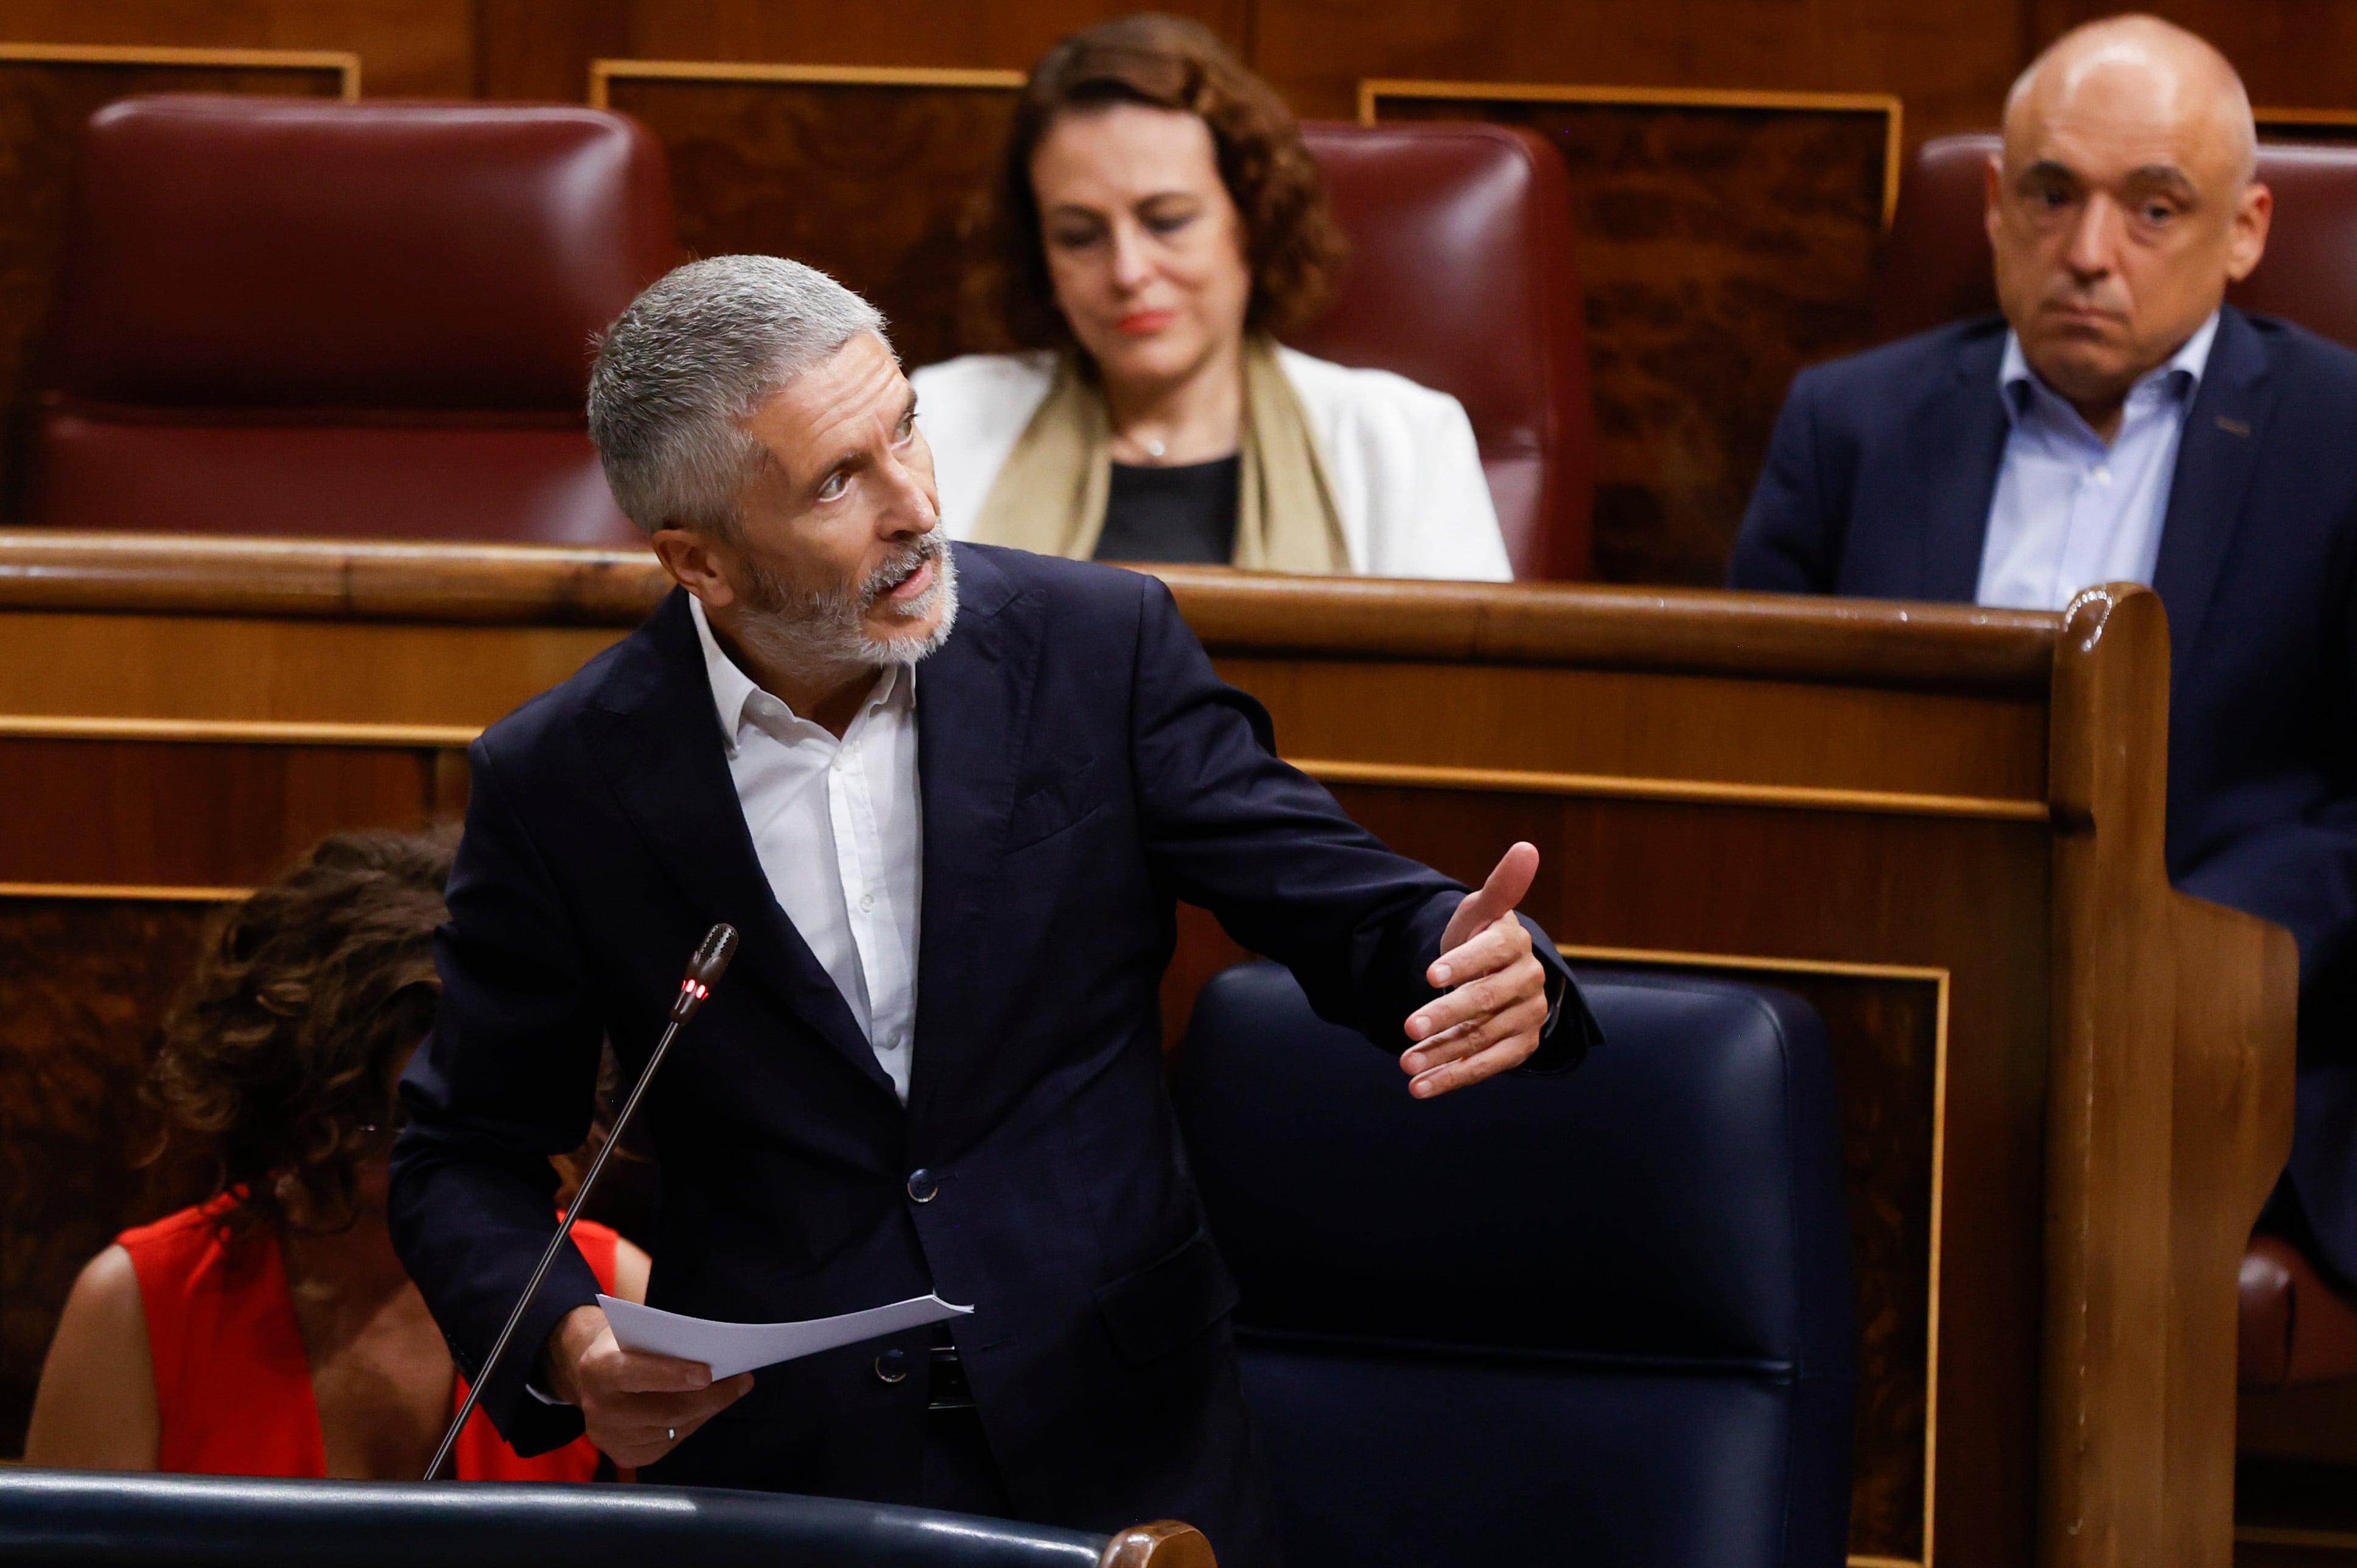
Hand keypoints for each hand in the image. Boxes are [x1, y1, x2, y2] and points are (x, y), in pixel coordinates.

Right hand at [543, 1304, 751, 1466]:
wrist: (589, 1374)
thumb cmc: (624, 1344)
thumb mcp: (636, 1331)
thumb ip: (666, 1342)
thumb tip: (717, 1356)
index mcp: (599, 1368)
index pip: (634, 1374)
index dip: (671, 1375)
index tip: (707, 1374)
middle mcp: (599, 1408)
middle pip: (665, 1410)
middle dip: (710, 1396)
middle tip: (742, 1381)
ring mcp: (609, 1437)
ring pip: (673, 1429)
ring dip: (706, 1411)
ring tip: (729, 1391)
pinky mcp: (623, 1455)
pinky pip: (669, 1444)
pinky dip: (691, 1425)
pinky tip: (702, 1409)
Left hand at [1400, 841, 1550, 1098]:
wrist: (1491, 973)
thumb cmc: (1479, 938)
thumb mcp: (1481, 911)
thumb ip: (1500, 886)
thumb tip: (1527, 847)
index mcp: (1515, 944)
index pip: (1492, 952)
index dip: (1463, 963)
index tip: (1428, 974)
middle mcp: (1528, 983)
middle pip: (1486, 1001)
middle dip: (1445, 1014)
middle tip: (1406, 1026)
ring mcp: (1526, 1018)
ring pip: (1482, 1038)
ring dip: (1442, 1053)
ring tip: (1405, 1065)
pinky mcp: (1520, 1047)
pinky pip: (1486, 1067)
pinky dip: (1452, 1078)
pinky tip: (1420, 1088)